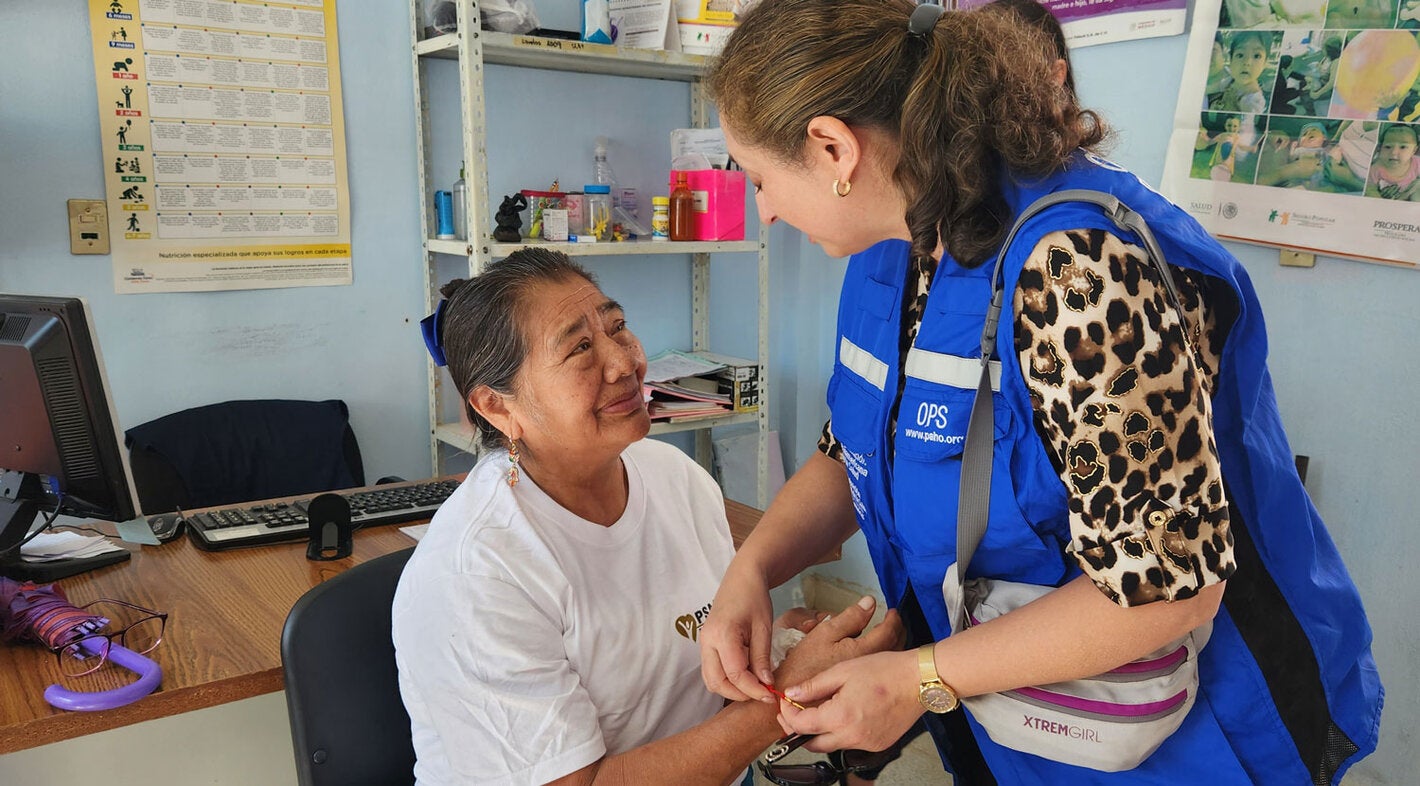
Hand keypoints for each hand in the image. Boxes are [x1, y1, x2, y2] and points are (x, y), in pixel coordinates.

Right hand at [700, 564, 775, 701]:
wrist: (742, 577)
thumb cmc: (754, 597)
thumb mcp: (764, 628)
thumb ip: (762, 658)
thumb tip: (765, 684)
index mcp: (722, 634)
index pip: (735, 674)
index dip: (753, 689)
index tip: (771, 695)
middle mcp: (707, 641)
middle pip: (716, 682)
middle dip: (739, 694)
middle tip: (762, 693)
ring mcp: (703, 643)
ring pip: (711, 680)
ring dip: (731, 688)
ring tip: (755, 684)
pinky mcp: (706, 644)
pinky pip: (712, 670)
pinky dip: (727, 678)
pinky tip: (746, 673)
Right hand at [773, 596, 904, 690]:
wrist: (793, 696)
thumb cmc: (805, 665)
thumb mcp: (824, 633)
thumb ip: (850, 617)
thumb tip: (870, 602)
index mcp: (863, 651)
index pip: (889, 631)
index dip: (893, 618)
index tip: (891, 612)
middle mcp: (871, 668)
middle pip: (895, 646)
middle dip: (897, 629)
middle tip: (894, 621)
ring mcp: (868, 681)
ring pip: (889, 660)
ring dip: (893, 644)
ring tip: (889, 635)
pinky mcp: (863, 691)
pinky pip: (881, 672)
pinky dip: (884, 659)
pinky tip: (878, 656)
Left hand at [778, 648, 923, 753]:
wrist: (919, 680)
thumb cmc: (886, 670)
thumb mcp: (843, 670)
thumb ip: (814, 686)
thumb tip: (792, 694)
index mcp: (840, 716)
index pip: (800, 726)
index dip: (787, 714)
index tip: (785, 703)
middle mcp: (852, 736)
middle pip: (813, 744)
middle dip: (799, 730)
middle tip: (795, 712)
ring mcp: (866, 744)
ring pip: (832, 745)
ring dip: (821, 731)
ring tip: (820, 709)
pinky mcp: (878, 744)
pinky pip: (851, 743)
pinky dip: (842, 732)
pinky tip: (845, 714)